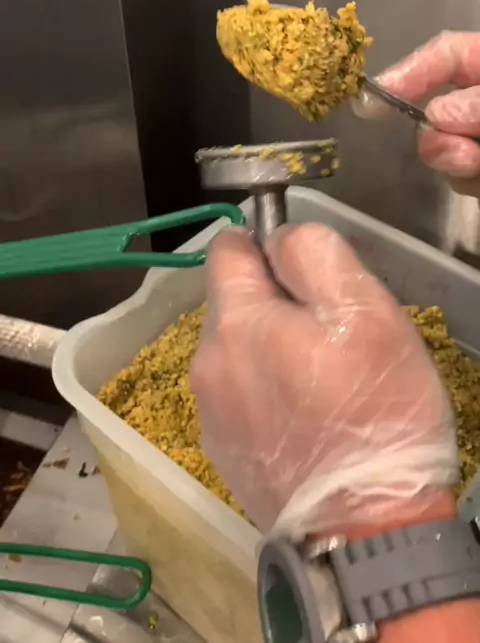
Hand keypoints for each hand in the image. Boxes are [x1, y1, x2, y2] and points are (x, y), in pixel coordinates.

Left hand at [190, 225, 457, 538]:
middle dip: (275, 303)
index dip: (266, 245)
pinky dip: (266, 391)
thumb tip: (279, 237)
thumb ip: (315, 255)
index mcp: (236, 323)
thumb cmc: (375, 413)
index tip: (305, 271)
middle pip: (233, 303)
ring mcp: (211, 413)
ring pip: (237, 350)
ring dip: (271, 348)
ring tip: (322, 381)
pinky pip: (240, 395)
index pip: (228, 249)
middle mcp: (207, 364)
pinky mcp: (223, 451)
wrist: (368, 534)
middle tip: (331, 335)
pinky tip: (306, 418)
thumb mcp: (365, 313)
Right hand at [355, 32, 479, 194]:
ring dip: (454, 162)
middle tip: (440, 149)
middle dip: (433, 131)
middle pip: (438, 108)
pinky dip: (468, 182)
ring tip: (476, 167)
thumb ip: (479, 104)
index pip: (448, 54)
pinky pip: (461, 178)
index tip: (371, 102)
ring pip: (445, 149)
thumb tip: (437, 114)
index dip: (411, 70)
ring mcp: (477, 139)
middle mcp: (478, 104)